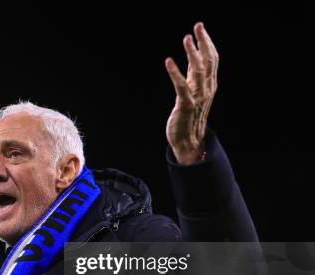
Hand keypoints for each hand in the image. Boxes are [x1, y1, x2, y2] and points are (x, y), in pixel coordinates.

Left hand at [165, 22, 218, 164]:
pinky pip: (181, 87)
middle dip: (204, 42)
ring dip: (192, 54)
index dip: (207, 43)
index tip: (200, 28)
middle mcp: (206, 89)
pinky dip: (175, 73)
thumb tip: (193, 53)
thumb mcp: (193, 91)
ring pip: (198, 72)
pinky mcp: (185, 106)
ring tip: (186, 38)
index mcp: (209, 85)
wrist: (188, 141)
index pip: (212, 60)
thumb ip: (193, 73)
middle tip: (197, 26)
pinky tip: (168, 61)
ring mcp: (197, 97)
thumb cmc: (189, 115)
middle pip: (208, 62)